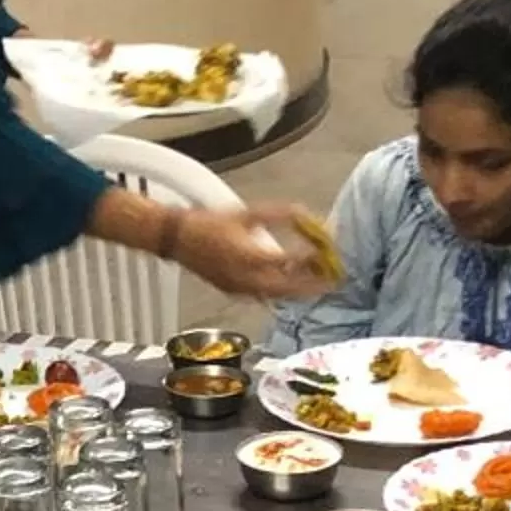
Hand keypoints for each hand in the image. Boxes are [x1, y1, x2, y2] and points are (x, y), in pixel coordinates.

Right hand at [170, 206, 338, 301]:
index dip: (311, 260)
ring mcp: (239, 289)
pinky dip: (279, 293)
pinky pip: (262, 297)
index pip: (290, 262)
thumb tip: (305, 215)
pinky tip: (289, 287)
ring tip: (317, 286)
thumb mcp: (247, 213)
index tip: (328, 255)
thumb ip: (279, 215)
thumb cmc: (210, 222)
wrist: (177, 238)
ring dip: (298, 292)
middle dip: (312, 285)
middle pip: (288, 289)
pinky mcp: (233, 293)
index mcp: (250, 257)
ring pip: (276, 296)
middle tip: (333, 281)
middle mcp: (246, 279)